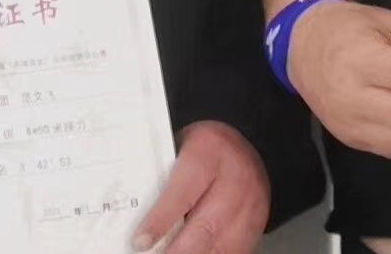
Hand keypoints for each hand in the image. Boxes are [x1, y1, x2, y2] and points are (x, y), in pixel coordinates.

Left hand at [132, 121, 268, 253]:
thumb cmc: (206, 150)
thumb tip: (137, 208)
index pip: (183, 192)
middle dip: (177, 250)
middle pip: (205, 227)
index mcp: (209, 153)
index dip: (161, 221)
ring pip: (221, 245)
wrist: (244, 151)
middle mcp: (235, 180)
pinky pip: (233, 250)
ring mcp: (249, 207)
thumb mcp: (180, 148)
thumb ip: (161, 176)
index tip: (141, 241)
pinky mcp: (254, 227)